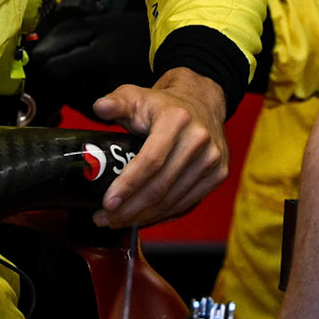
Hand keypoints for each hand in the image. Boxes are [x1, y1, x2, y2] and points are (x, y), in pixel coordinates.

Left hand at [91, 67, 227, 226]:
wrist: (201, 104)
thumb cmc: (162, 105)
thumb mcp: (136, 96)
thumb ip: (116, 101)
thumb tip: (100, 107)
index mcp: (176, 119)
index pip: (151, 160)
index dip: (128, 184)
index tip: (107, 203)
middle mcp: (199, 140)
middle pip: (161, 186)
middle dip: (129, 208)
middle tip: (104, 219)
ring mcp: (212, 160)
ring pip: (173, 200)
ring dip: (143, 217)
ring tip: (116, 221)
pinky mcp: (218, 174)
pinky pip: (186, 203)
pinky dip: (162, 216)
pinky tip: (142, 218)